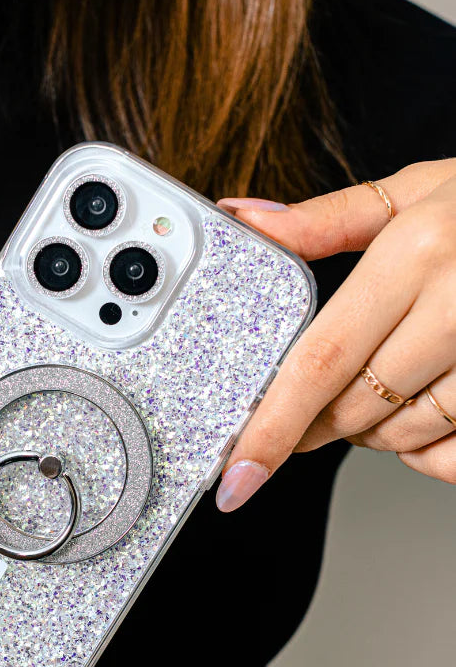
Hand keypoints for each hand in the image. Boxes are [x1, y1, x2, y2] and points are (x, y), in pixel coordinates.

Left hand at [213, 159, 455, 510]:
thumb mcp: (415, 193)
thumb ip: (326, 219)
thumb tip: (246, 220)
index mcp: (418, 254)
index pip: (322, 360)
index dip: (273, 425)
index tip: (237, 473)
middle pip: (357, 407)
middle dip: (316, 422)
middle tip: (311, 405)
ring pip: (407, 435)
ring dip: (375, 432)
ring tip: (381, 390)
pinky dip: (428, 452)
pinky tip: (423, 418)